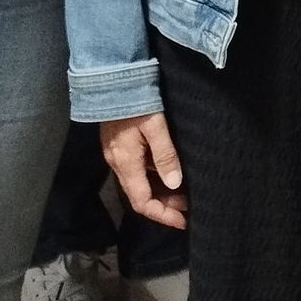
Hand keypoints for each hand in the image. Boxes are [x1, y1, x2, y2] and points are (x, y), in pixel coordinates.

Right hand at [101, 111, 187, 229]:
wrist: (112, 78)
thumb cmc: (136, 102)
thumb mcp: (155, 127)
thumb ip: (165, 155)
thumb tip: (174, 184)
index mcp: (126, 163)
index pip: (142, 202)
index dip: (162, 215)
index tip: (183, 221)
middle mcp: (118, 163)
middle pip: (140, 195)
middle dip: (164, 205)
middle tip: (188, 207)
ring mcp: (117, 154)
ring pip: (139, 183)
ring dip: (160, 191)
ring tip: (184, 191)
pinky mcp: (119, 144)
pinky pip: (137, 169)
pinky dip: (153, 176)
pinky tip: (169, 170)